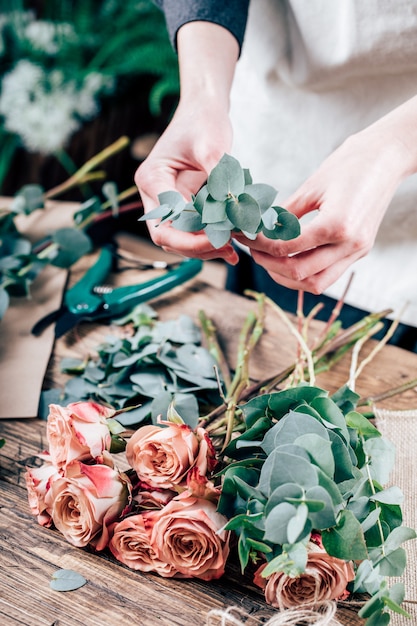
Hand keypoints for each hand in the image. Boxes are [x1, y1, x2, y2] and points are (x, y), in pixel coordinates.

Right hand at [135, 20, 239, 264]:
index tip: (223, 237)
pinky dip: (209, 240)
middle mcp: (155, 193)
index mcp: (153, 178)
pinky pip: (191, 230)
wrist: (203, 110)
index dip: (192, 237)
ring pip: (179, 239)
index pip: (166, 222)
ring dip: (204, 248)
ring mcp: (166, 201)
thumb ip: (219, 177)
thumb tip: (232, 210)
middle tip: (228, 250)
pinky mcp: (181, 204)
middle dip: (197, 247)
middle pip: (168, 237)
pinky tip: (231, 247)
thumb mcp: (213, 145)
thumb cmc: (204, 121)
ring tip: (232, 251)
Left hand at [235, 122, 413, 292]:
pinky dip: (305, 274)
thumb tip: (258, 230)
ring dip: (287, 277)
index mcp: (337, 225)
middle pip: (300, 273)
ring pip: (316, 283)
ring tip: (269, 260)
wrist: (387, 157)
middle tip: (252, 251)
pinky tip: (289, 260)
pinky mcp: (360, 251)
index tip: (243, 236)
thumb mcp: (311, 186)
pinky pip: (328, 275)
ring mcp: (357, 251)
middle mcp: (350, 244)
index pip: (287, 247)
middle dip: (269, 264)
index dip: (260, 244)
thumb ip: (285, 214)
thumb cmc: (349, 163)